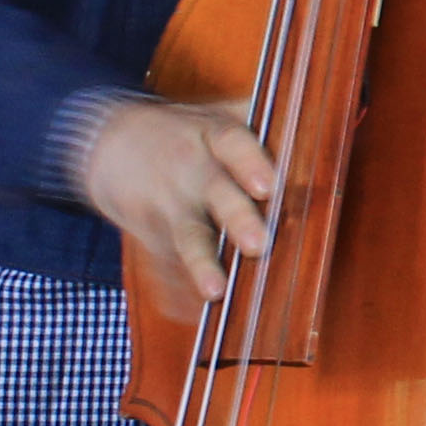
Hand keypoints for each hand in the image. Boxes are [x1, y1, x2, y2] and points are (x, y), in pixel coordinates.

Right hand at [80, 99, 277, 301]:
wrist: (103, 141)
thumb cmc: (181, 132)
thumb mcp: (215, 114)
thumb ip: (260, 118)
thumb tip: (321, 117)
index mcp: (212, 136)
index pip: (233, 143)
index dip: (250, 162)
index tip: (268, 186)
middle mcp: (191, 171)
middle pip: (215, 193)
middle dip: (237, 220)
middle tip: (258, 245)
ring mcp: (167, 204)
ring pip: (186, 236)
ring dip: (200, 265)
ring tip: (215, 291)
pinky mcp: (149, 233)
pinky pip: (162, 262)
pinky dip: (174, 289)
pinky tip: (191, 312)